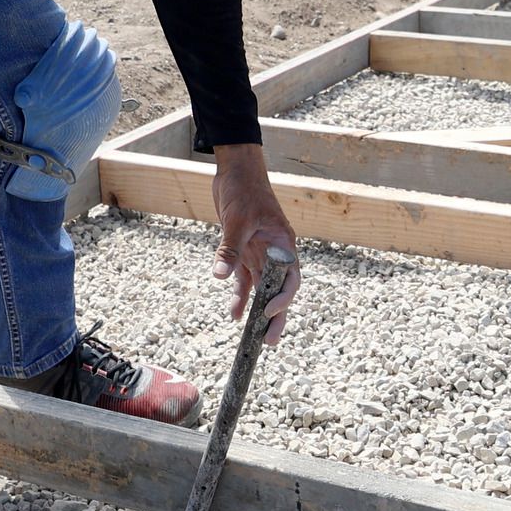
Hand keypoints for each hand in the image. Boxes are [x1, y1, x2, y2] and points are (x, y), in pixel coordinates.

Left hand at [207, 144, 299, 343]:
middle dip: (276, 315)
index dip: (283, 298)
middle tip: (270, 340)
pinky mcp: (245, 251)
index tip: (268, 313)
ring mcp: (260, 252)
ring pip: (262, 288)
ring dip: (257, 310)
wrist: (235, 170)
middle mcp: (275, 252)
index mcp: (283, 243)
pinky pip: (244, 278)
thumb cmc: (245, 189)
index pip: (290, 278)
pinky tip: (233, 313)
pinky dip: (239, 295)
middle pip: (279, 289)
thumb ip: (230, 249)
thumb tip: (220, 275)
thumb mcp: (237, 220)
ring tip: (253, 335)